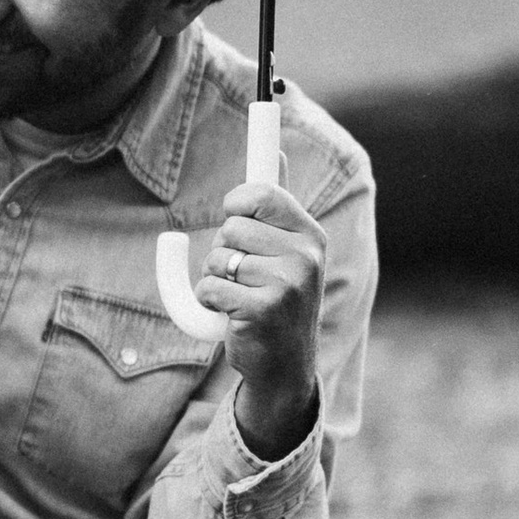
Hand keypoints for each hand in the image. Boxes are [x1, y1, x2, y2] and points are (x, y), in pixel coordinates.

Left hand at [193, 175, 325, 460]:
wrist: (284, 366)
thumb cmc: (276, 300)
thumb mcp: (287, 250)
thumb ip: (278, 206)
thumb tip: (278, 152)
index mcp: (310, 235)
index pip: (262, 192)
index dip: (239, 201)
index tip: (234, 211)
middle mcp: (306, 256)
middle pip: (231, 227)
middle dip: (224, 251)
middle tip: (245, 277)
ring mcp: (288, 283)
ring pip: (217, 257)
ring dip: (216, 279)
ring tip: (242, 298)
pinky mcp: (263, 310)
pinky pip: (209, 288)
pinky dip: (209, 303)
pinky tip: (234, 318)